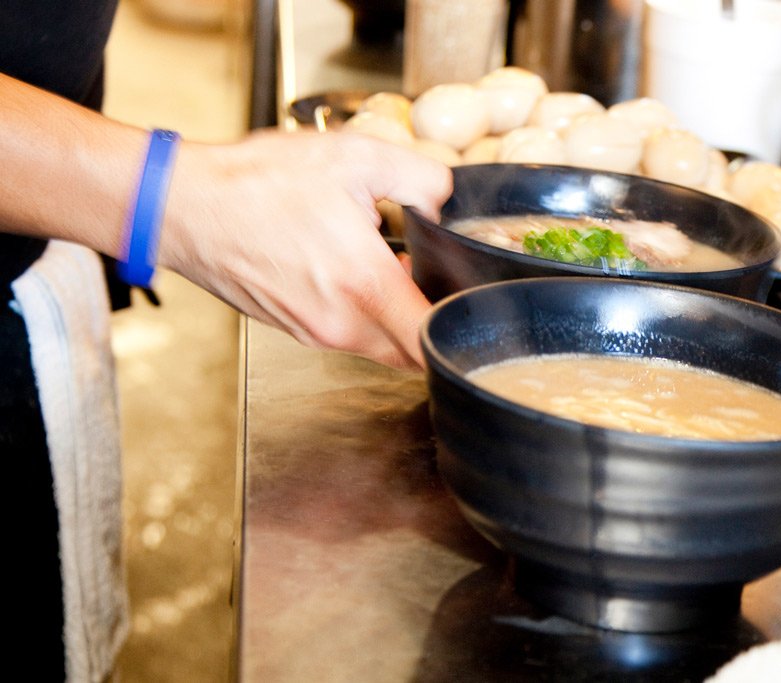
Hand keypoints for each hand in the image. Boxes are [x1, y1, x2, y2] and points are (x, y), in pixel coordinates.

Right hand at [159, 130, 451, 369]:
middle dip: (431, 323)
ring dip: (394, 317)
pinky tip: (349, 270)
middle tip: (434, 282)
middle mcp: (341, 323)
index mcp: (365, 286)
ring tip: (388, 267)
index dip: (461, 329)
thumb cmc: (257, 183)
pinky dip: (361, 314)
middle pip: (412, 351)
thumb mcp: (356, 156)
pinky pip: (347, 334)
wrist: (183, 206)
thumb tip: (446, 200)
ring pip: (380, 345)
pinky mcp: (293, 330)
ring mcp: (314, 333)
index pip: (433, 342)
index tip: (471, 307)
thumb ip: (420, 178)